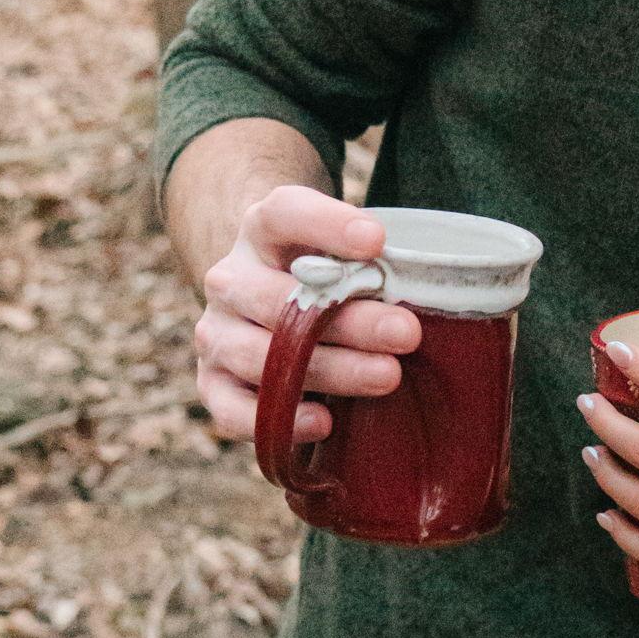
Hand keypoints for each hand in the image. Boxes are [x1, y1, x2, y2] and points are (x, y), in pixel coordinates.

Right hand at [193, 185, 419, 443]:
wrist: (272, 299)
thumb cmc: (328, 275)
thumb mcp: (346, 254)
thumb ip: (373, 265)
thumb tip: (426, 292)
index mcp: (263, 230)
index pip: (285, 214)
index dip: (327, 225)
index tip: (378, 240)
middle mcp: (230, 278)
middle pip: (278, 299)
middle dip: (349, 320)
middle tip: (408, 333)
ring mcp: (216, 331)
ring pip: (259, 356)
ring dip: (329, 370)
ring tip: (388, 377)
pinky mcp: (212, 381)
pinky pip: (233, 409)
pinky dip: (278, 420)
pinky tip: (324, 423)